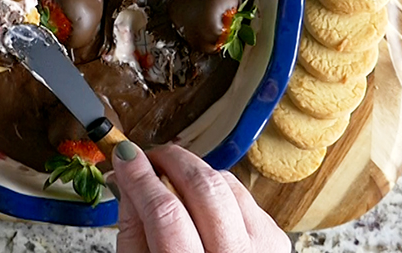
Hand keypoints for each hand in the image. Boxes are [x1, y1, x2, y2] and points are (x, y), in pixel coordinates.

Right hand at [109, 142, 289, 252]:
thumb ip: (133, 228)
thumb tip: (127, 179)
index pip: (166, 213)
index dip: (141, 178)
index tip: (125, 157)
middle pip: (205, 190)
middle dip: (171, 162)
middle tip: (149, 157)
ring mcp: (264, 249)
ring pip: (226, 184)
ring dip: (194, 171)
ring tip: (170, 176)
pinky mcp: (275, 238)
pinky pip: (242, 194)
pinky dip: (217, 187)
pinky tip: (199, 198)